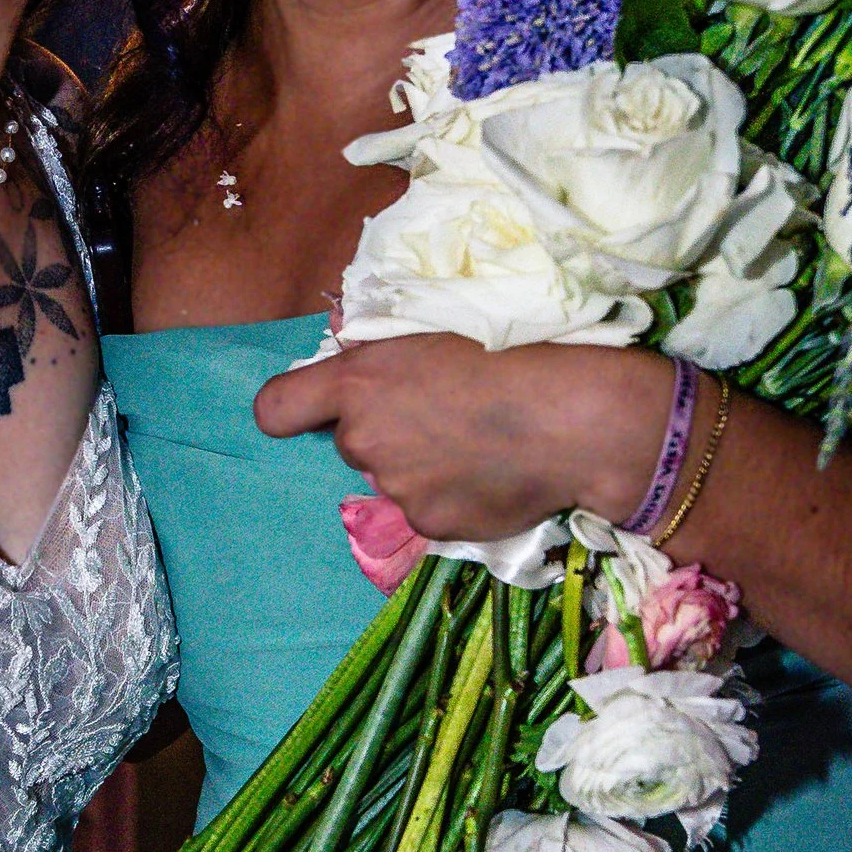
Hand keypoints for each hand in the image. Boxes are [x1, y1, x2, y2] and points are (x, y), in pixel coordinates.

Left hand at [254, 334, 667, 540]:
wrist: (576, 419)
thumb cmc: (515, 352)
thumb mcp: (440, 325)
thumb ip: (384, 347)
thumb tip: (349, 346)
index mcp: (359, 384)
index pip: (276, 408)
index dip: (289, 410)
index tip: (310, 409)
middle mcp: (364, 440)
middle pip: (353, 441)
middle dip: (386, 431)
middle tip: (444, 414)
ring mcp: (397, 490)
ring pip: (394, 477)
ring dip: (422, 465)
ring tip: (480, 443)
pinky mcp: (431, 525)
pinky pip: (429, 509)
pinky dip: (453, 495)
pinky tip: (494, 472)